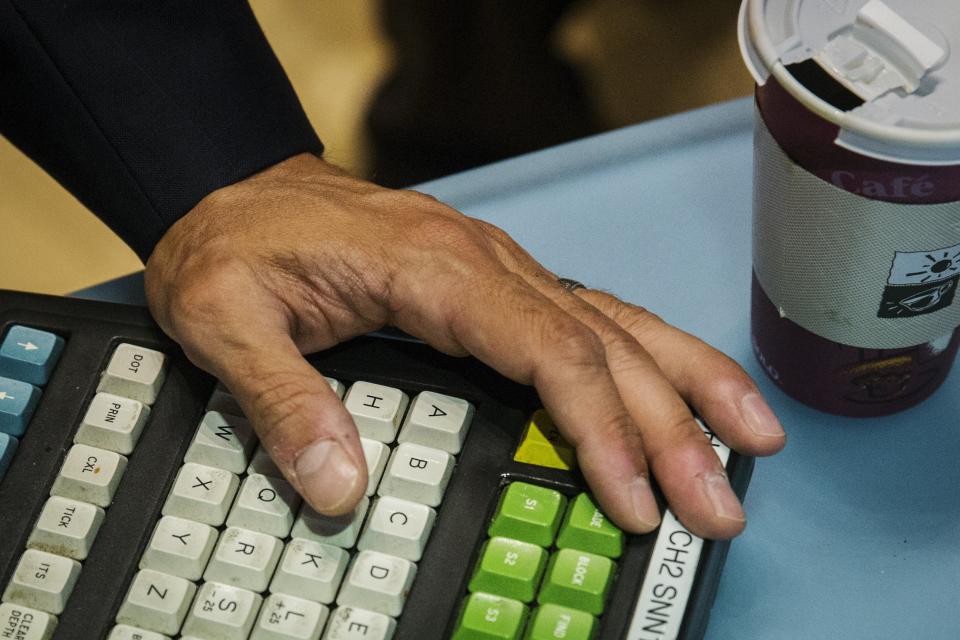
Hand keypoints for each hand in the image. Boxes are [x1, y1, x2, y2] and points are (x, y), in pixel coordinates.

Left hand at [145, 153, 784, 538]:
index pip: (545, 348)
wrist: (232, 193)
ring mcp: (497, 268)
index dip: (598, 426)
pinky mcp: (495, 284)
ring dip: (688, 381)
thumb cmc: (235, 246)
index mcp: (431, 267)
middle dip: (669, 425)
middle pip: (601, 341)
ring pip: (615, 321)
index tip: (629, 497)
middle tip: (717, 502)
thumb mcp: (227, 319)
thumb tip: (341, 488)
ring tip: (753, 436)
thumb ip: (283, 399)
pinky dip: (649, 355)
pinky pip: (589, 316)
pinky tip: (685, 388)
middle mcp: (483, 261)